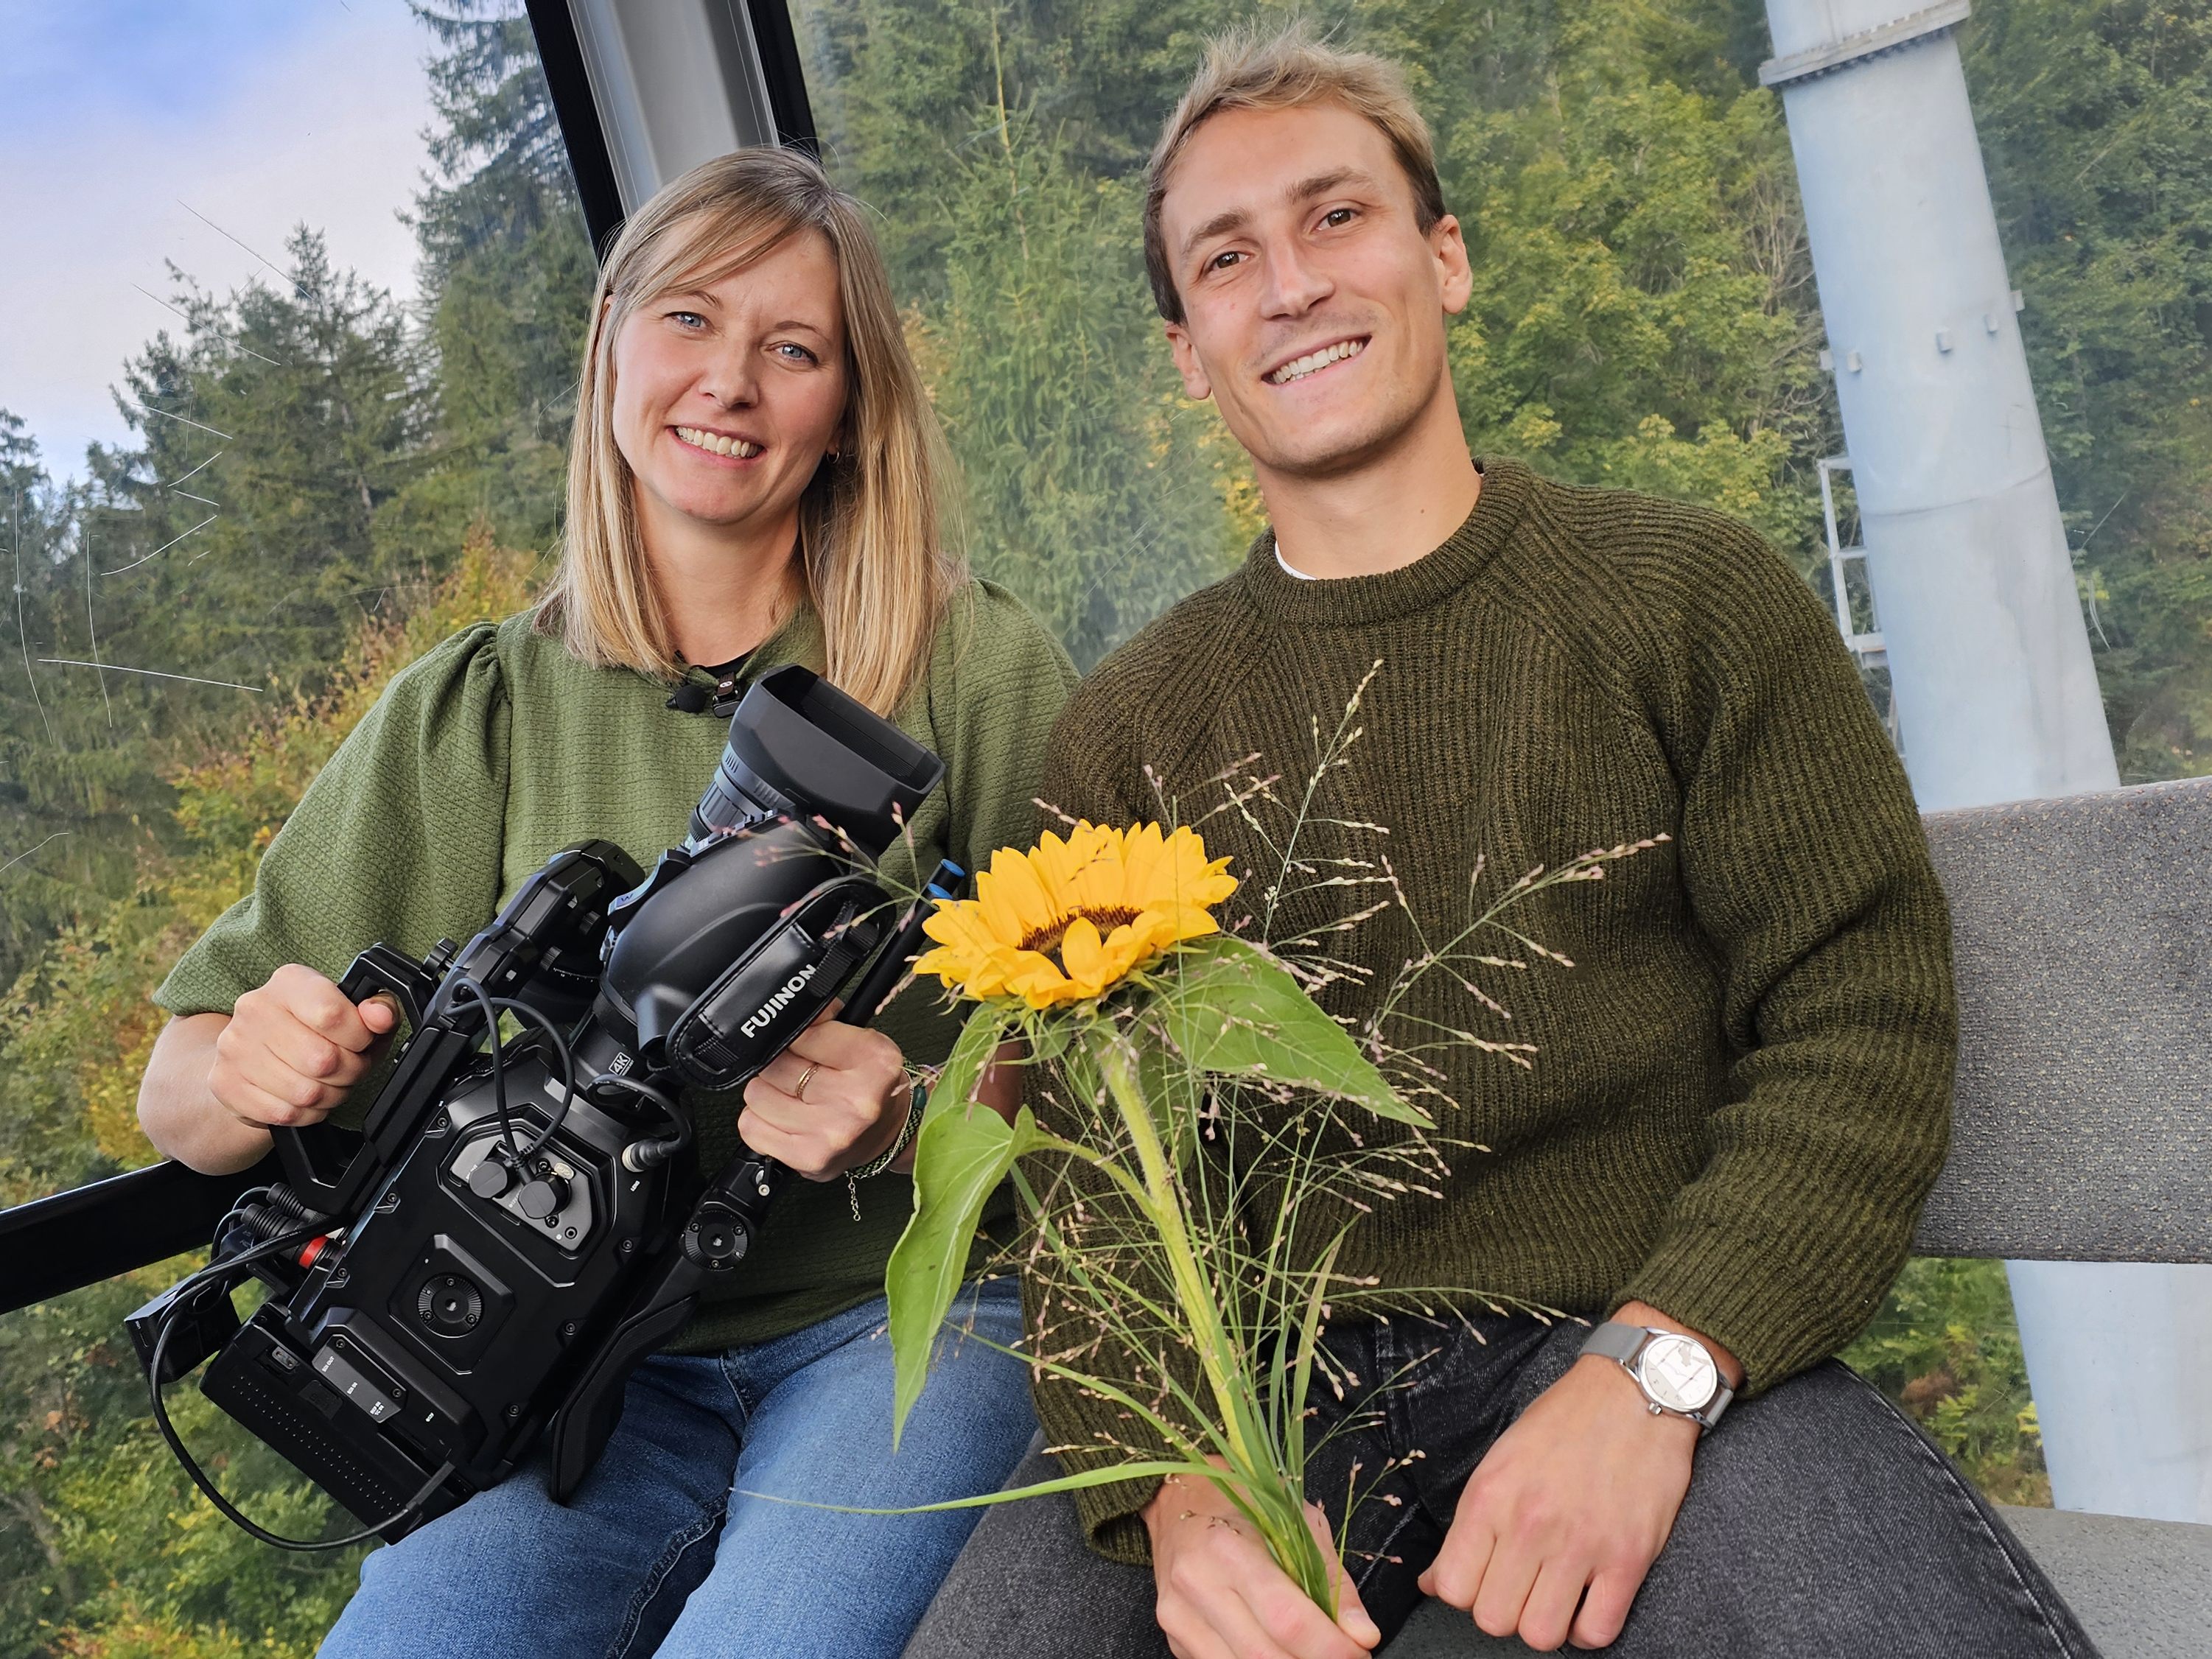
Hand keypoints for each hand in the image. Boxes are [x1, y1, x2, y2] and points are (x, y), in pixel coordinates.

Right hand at [208, 963, 398, 1132]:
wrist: (254, 1055)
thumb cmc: (314, 1031)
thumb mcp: (355, 1013)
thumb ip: (378, 1009)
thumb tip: (380, 1016)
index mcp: (290, 981)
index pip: (333, 1014)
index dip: (360, 1038)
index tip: (362, 1041)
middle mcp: (254, 1008)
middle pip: (323, 1059)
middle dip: (350, 1072)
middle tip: (349, 1068)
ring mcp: (234, 1046)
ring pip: (306, 1092)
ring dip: (330, 1095)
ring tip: (328, 1083)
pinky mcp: (224, 1082)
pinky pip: (284, 1113)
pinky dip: (306, 1113)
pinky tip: (305, 1098)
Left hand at [739, 1002, 908, 1178]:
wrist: (885, 1133)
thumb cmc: (869, 1086)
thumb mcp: (862, 1042)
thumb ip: (825, 1022)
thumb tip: (789, 1012)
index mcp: (874, 1061)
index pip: (803, 1033)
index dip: (794, 1036)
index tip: (801, 1043)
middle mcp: (856, 1099)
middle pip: (776, 1065)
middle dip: (780, 1064)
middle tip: (800, 1073)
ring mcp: (830, 1132)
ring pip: (757, 1094)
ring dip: (768, 1092)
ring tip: (793, 1097)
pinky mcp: (808, 1158)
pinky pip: (751, 1127)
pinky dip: (761, 1120)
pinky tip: (785, 1118)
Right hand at [1143, 1464, 1379, 1658]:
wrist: (1176, 1499)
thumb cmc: (1242, 1503)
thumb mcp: (1297, 1521)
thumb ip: (1332, 1579)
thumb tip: (1363, 1634)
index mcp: (1226, 1548)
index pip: (1286, 1619)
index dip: (1330, 1646)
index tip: (1360, 1650)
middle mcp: (1195, 1587)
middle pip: (1265, 1655)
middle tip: (1346, 1657)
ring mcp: (1179, 1618)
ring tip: (1313, 1652)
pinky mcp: (1175, 1639)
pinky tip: (1279, 1649)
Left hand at [1418, 1303, 1733, 1649]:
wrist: (1633, 1391)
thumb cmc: (1563, 1424)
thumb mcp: (1499, 1461)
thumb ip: (1468, 1524)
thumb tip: (1433, 1582)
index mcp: (1489, 1497)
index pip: (1452, 1587)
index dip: (1466, 1592)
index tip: (1485, 1578)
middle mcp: (1529, 1524)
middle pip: (1493, 1619)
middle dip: (1504, 1611)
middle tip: (1522, 1586)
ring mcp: (1580, 1544)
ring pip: (1540, 1634)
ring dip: (1545, 1623)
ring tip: (1555, 1596)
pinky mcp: (1628, 1557)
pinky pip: (1597, 1632)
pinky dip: (1589, 1628)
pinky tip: (1589, 1602)